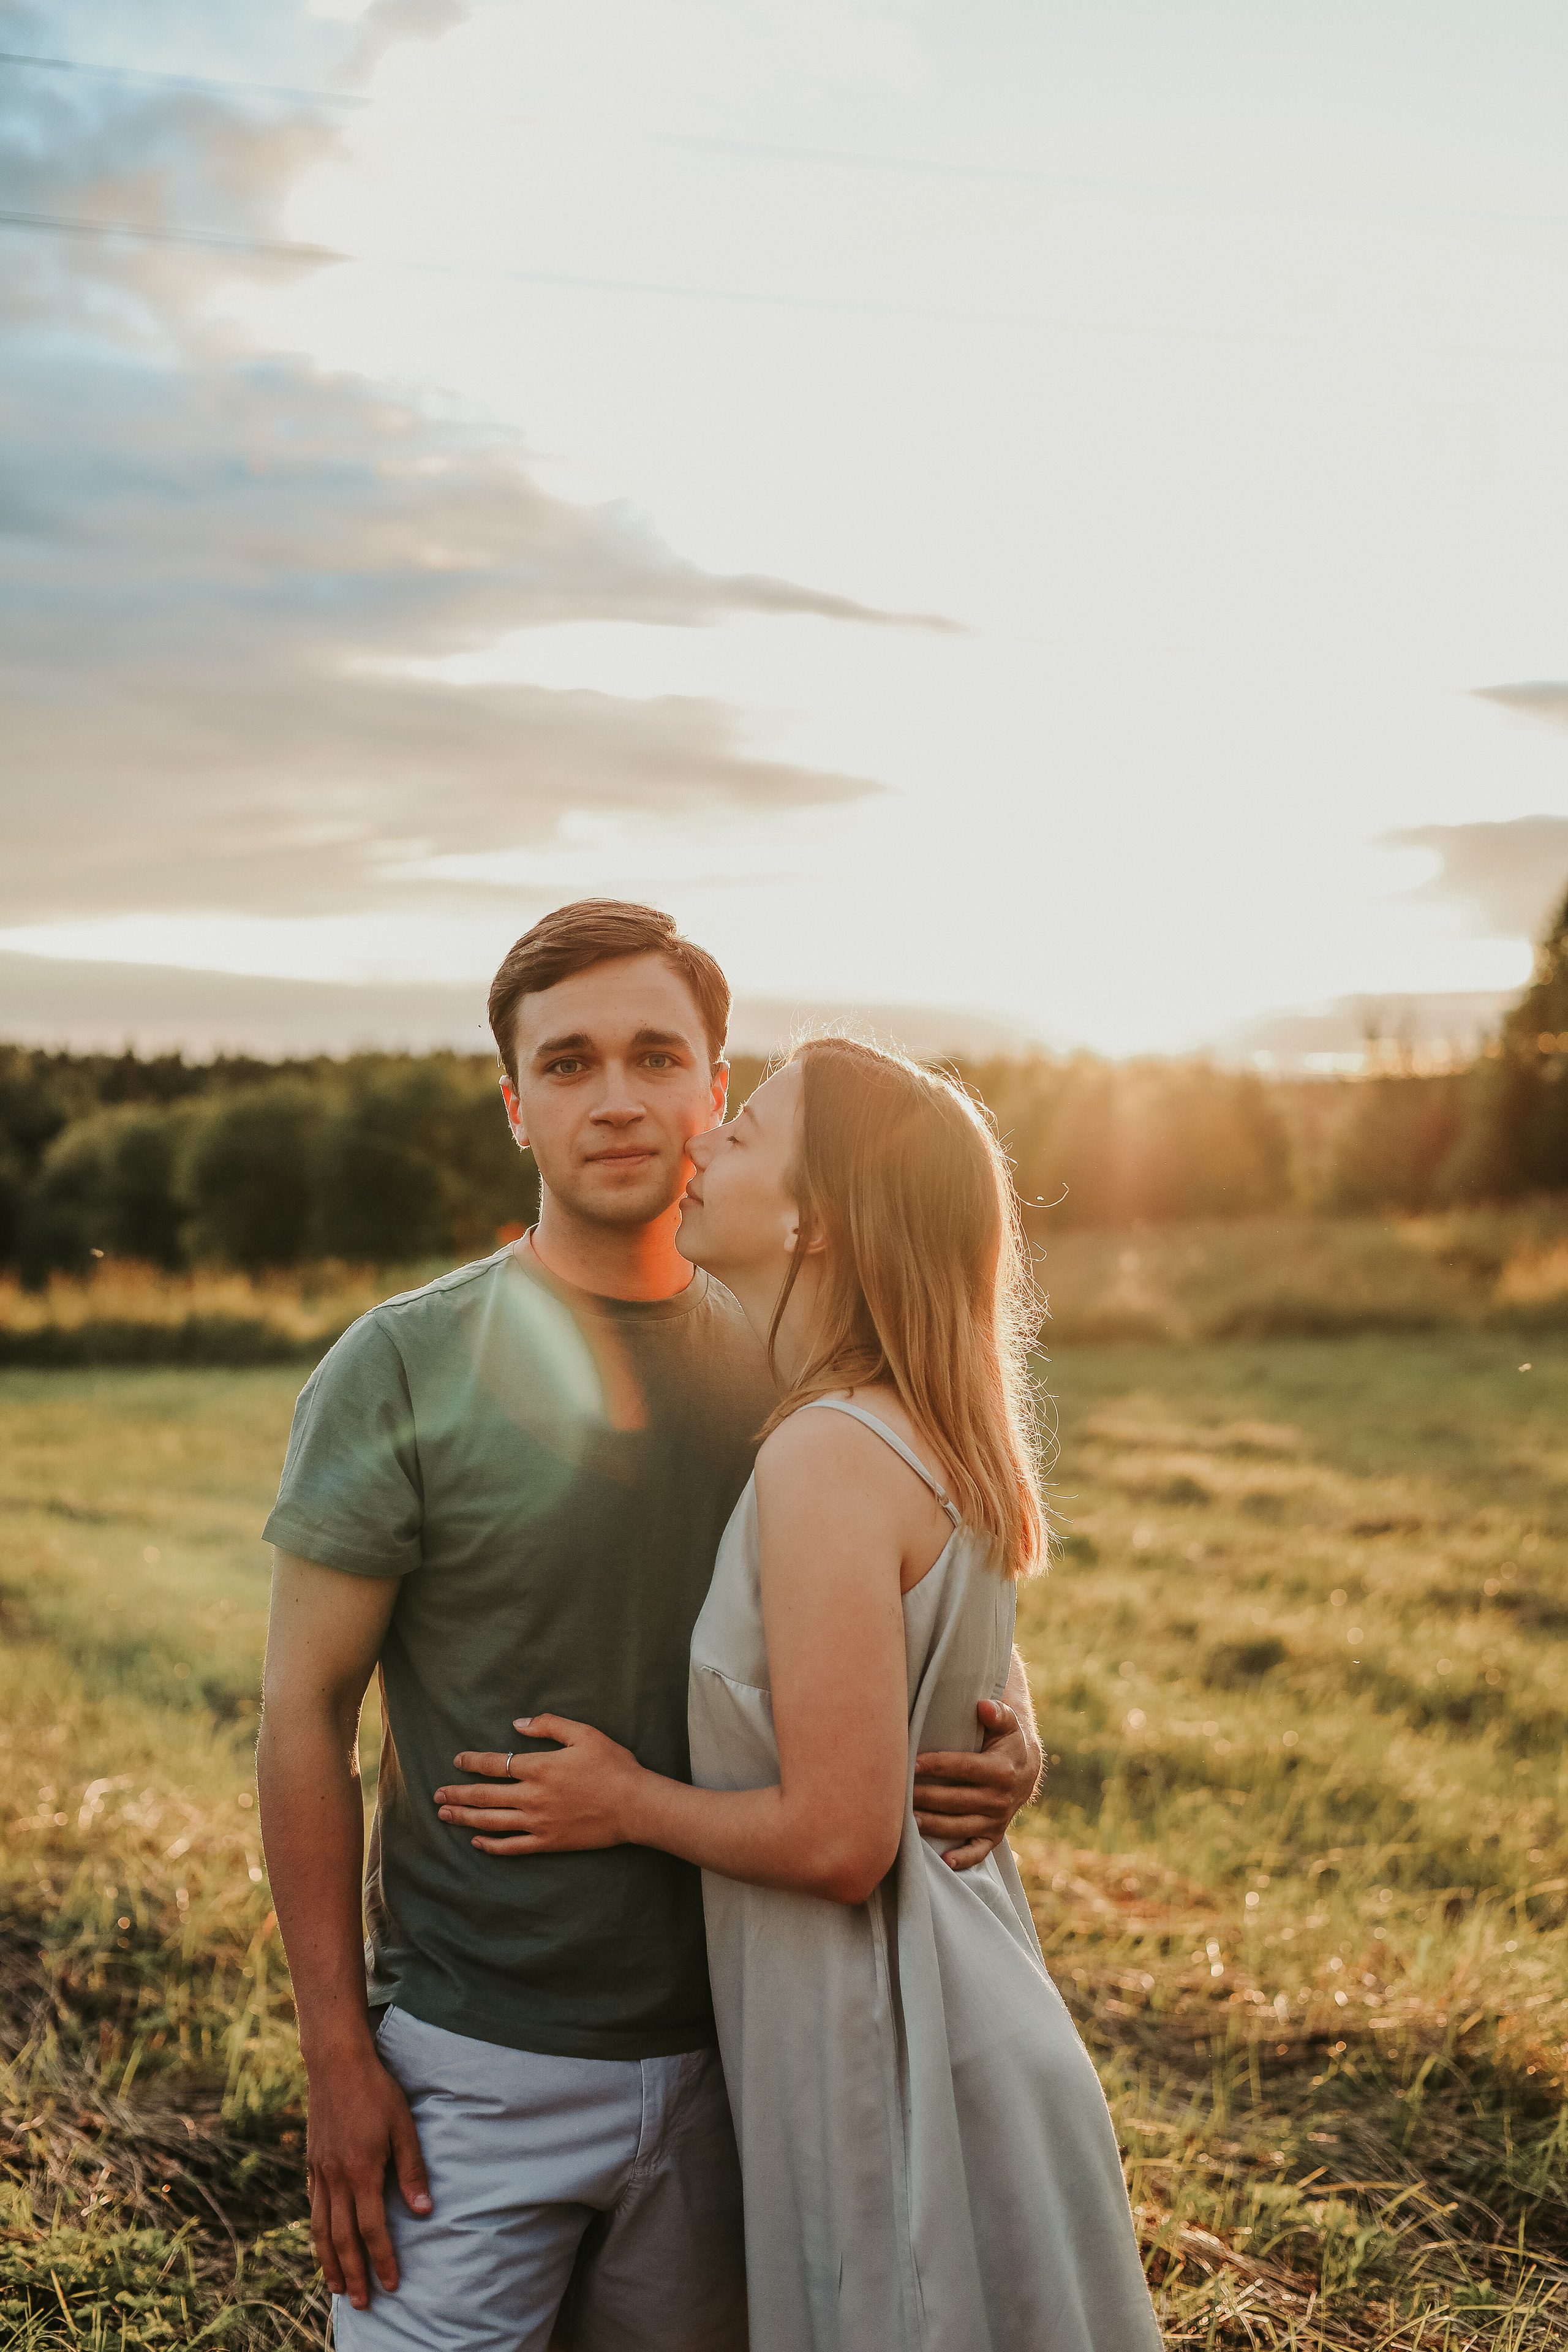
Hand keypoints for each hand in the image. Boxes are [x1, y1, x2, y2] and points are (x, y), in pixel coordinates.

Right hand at [305, 2042, 430, 2310]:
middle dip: (354, 2274)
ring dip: (330, 2262)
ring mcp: (320, 2172)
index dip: (383, 2260)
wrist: (337, 2064)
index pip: (373, 2229)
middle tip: (362, 2303)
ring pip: (321, 2229)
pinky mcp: (312, 2163)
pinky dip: (317, 2234)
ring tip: (337, 2287)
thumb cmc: (377, 2091)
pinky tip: (323, 2244)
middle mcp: (336, 2179)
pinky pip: (313, 2208)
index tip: (392, 2285)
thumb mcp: (404, 2126)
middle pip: (342, 2239)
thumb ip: (413, 2170)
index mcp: (362, 2172)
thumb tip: (425, 2212)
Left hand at [434, 1715, 643, 1853]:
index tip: (457, 1760)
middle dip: (458, 1794)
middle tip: (437, 1794)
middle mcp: (532, 1796)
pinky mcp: (548, 1842)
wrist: (634, 1805)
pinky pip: (512, 1847)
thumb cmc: (613, 1766)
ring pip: (492, 1821)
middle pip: (485, 1796)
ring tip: (444, 1815)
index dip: (472, 1762)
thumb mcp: (584, 1734)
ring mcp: (538, 1822)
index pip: (495, 1765)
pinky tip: (477, 1842)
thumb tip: (518, 1723)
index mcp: (539, 1767)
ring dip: (465, 1818)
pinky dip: (491, 1845)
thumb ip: (549, 1725)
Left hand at [913, 1697, 1042, 1871]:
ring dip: (934, 1825)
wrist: (1025, 1771)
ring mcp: (996, 1820)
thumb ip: (997, 1713)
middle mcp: (1000, 1799)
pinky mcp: (993, 1836)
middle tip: (900, 1794)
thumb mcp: (1007, 1724)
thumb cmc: (1006, 1742)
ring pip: (961, 1826)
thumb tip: (982, 1706)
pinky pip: (978, 1852)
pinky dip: (963, 1860)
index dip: (938, 1765)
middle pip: (957, 1800)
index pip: (965, 1767)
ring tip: (908, 1821)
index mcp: (1002, 1770)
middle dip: (927, 1797)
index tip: (913, 1762)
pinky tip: (944, 1862)